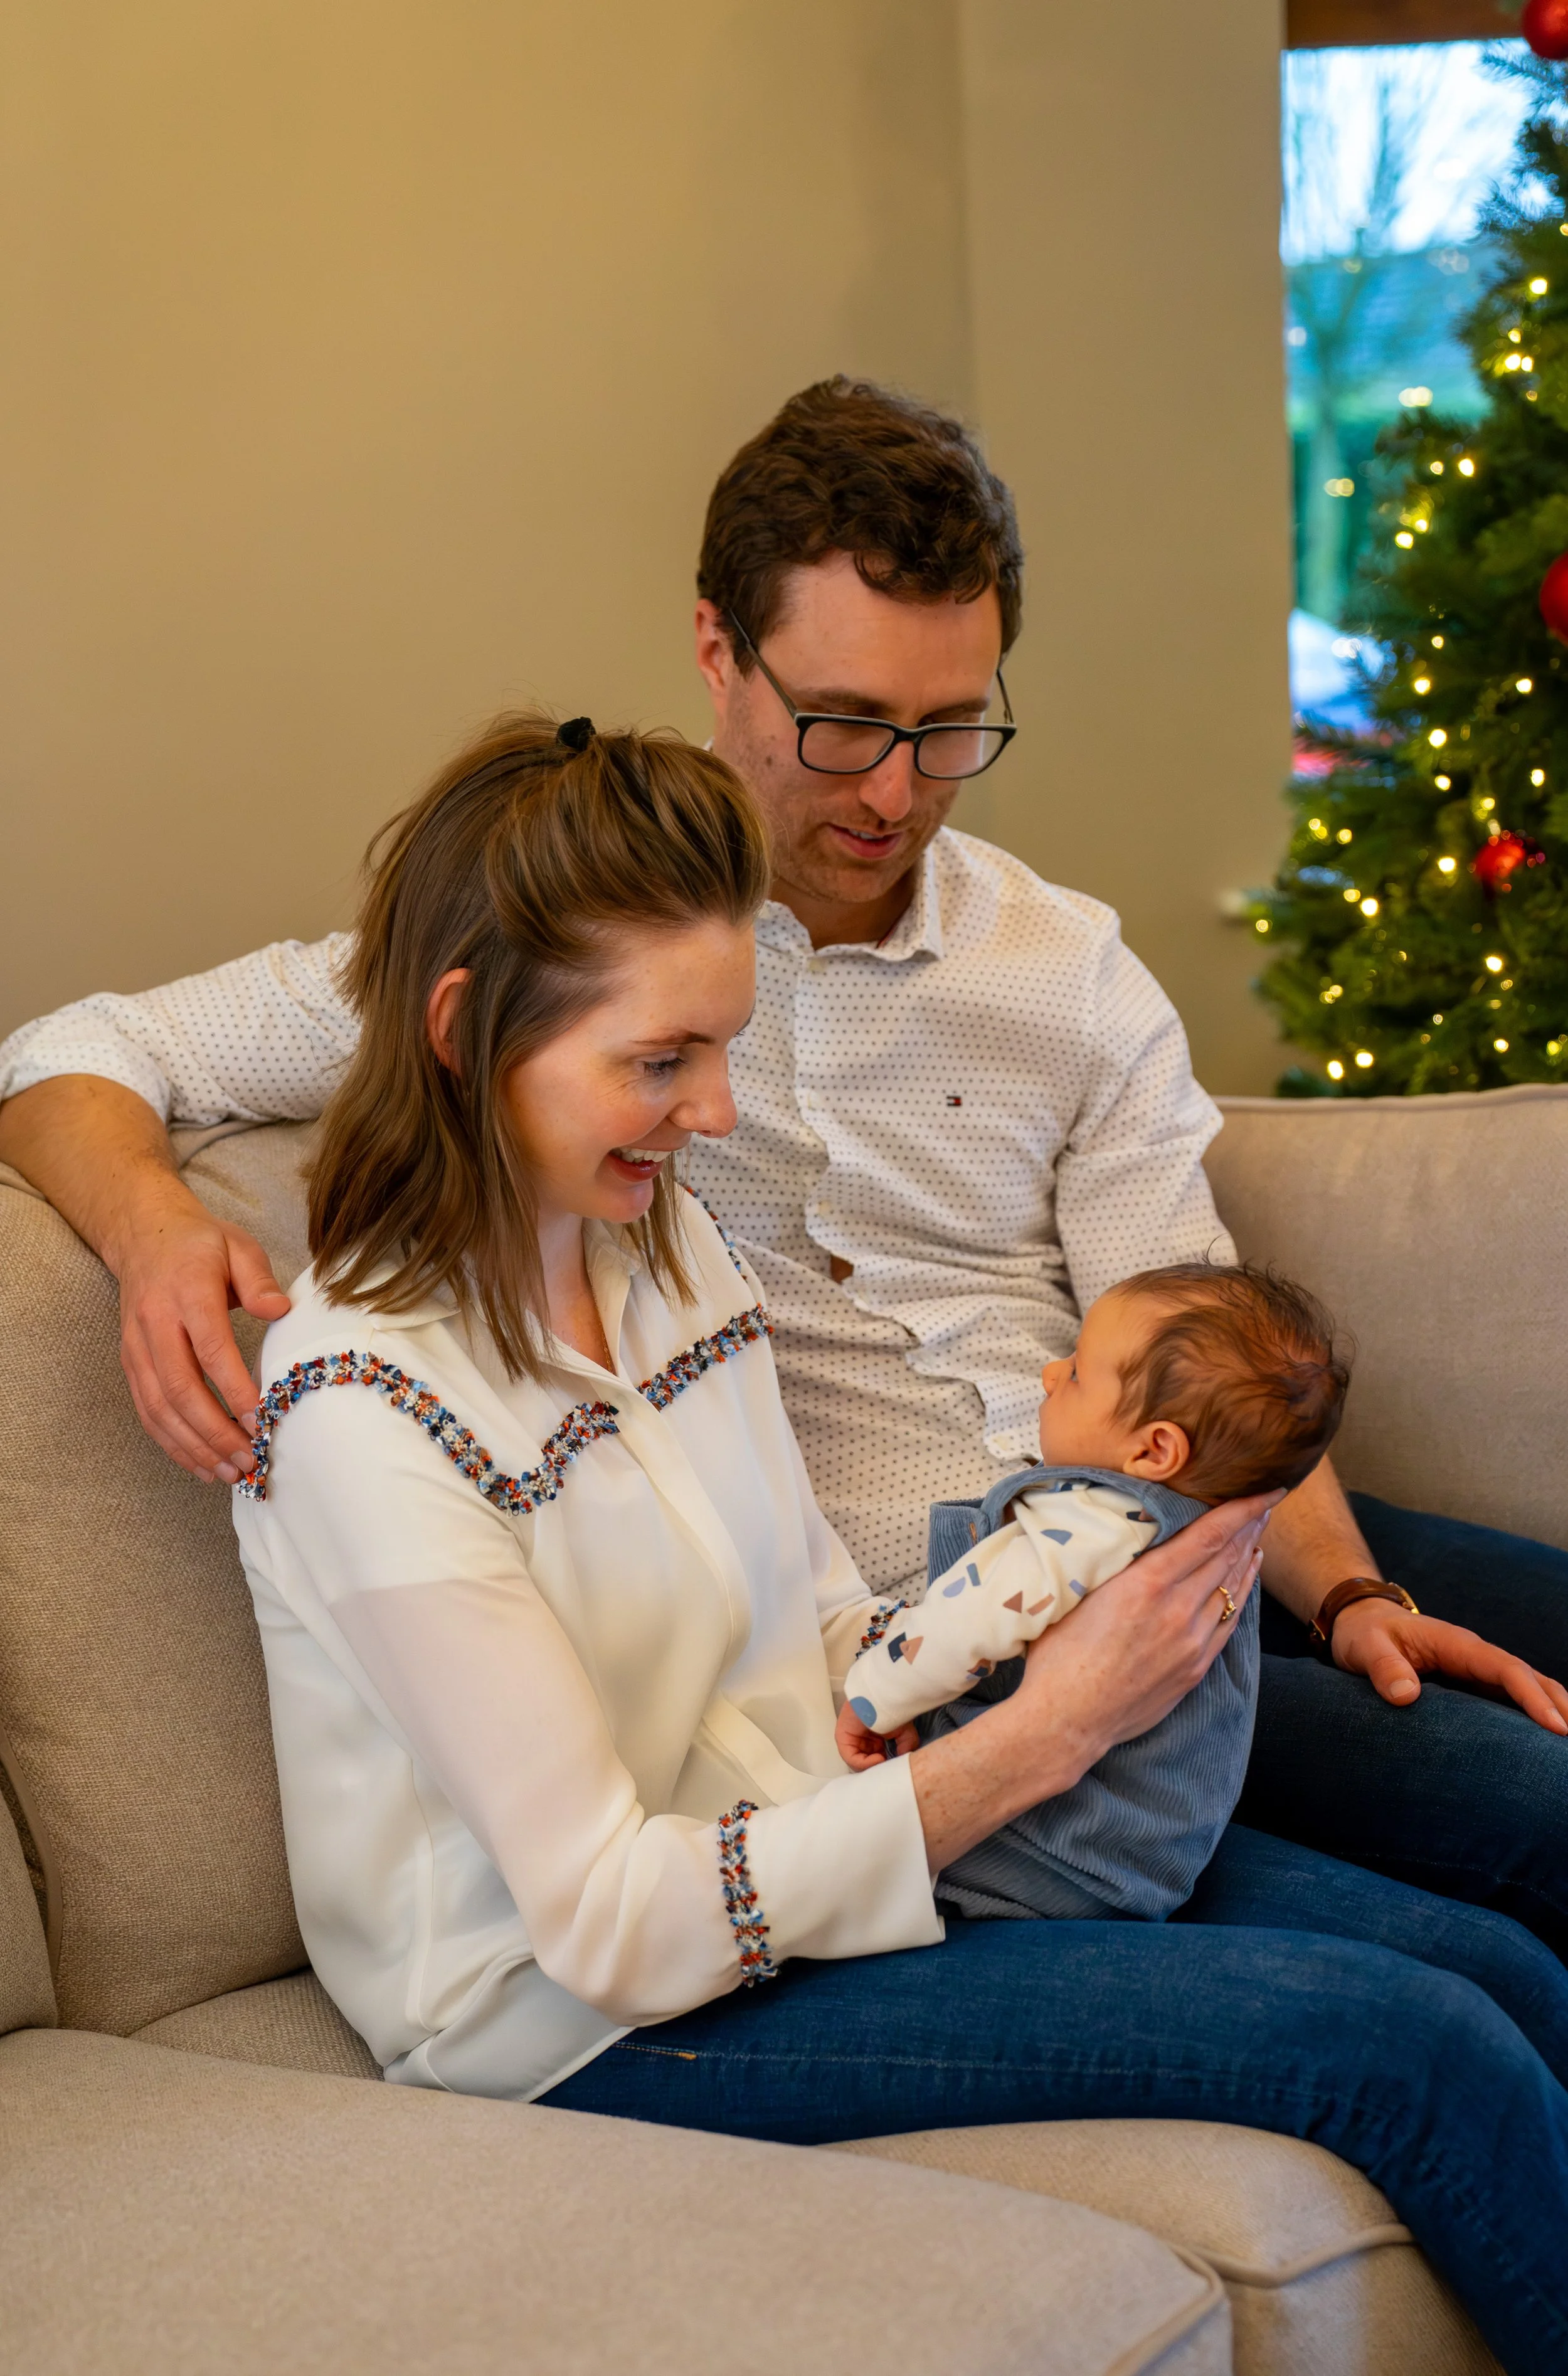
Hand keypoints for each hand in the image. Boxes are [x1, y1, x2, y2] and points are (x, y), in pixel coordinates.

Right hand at [116, 1174, 290, 1481]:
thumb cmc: (202, 1244)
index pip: (210, 1349)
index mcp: (187, 1293)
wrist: (144, 1236)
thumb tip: (280, 1309)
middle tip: (249, 1459)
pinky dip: (171, 1443)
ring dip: (194, 1446)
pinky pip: (148, 1411)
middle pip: (181, 1389)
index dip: (234, 1389)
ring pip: (160, 1408)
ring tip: (230, 1472)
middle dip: (216, 1432)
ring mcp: (137, 1347)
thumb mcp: (238, 1245)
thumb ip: (258, 1278)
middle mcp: (155, 1324)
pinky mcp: (131, 1363)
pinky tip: (200, 1463)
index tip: (262, 1420)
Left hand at [835, 1700, 918, 1771]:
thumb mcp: (905, 1734)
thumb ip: (905, 1751)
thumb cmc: (893, 1710)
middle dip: (878, 1770)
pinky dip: (865, 1763)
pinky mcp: (843, 1738)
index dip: (885, 1768)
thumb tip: (903, 1765)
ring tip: (886, 1764)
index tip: (896, 1770)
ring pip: (858, 1764)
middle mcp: (861, 1740)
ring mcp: (851, 1739)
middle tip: (890, 1772)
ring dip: (873, 1768)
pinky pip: (852, 1758)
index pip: (875, 1761)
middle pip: (866, 1764)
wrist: (884, 1695)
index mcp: (873, 1740)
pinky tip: (879, 1758)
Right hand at [908, 1493, 1277, 1874]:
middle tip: (1263, 1505)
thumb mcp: (1076, 1594)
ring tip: (1258, 1534)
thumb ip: (1110, 1563)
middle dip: (1247, 1527)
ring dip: (1247, 1558)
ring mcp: (1191, 1642)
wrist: (1067, 1722)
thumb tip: (1123, 1533)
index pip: (1207, 1536)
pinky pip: (1228, 1623)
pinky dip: (1240, 1596)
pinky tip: (1244, 1581)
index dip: (1241, 1510)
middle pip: (1226, 1558)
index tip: (1264, 1492)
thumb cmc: (1058, 1656)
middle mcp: (1177, 1610)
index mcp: (1145, 1584)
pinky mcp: (1194, 1668)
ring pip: (1232, 1590)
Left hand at [1331, 1600, 1567, 1735]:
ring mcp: (1475, 1671)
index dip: (1533, 1697)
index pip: (1506, 1670)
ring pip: (1525, 1689)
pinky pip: (1506, 1700)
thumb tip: (1406, 1697)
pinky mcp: (1469, 1686)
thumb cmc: (1364, 1634)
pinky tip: (1538, 1743)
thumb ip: (1384, 1668)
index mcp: (1457, 1644)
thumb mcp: (1365, 1647)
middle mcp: (1474, 1656)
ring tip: (1565, 1748)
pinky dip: (1529, 1717)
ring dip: (1551, 1711)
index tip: (1556, 1727)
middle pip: (1529, 1678)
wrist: (1359, 1623)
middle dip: (1558, 1705)